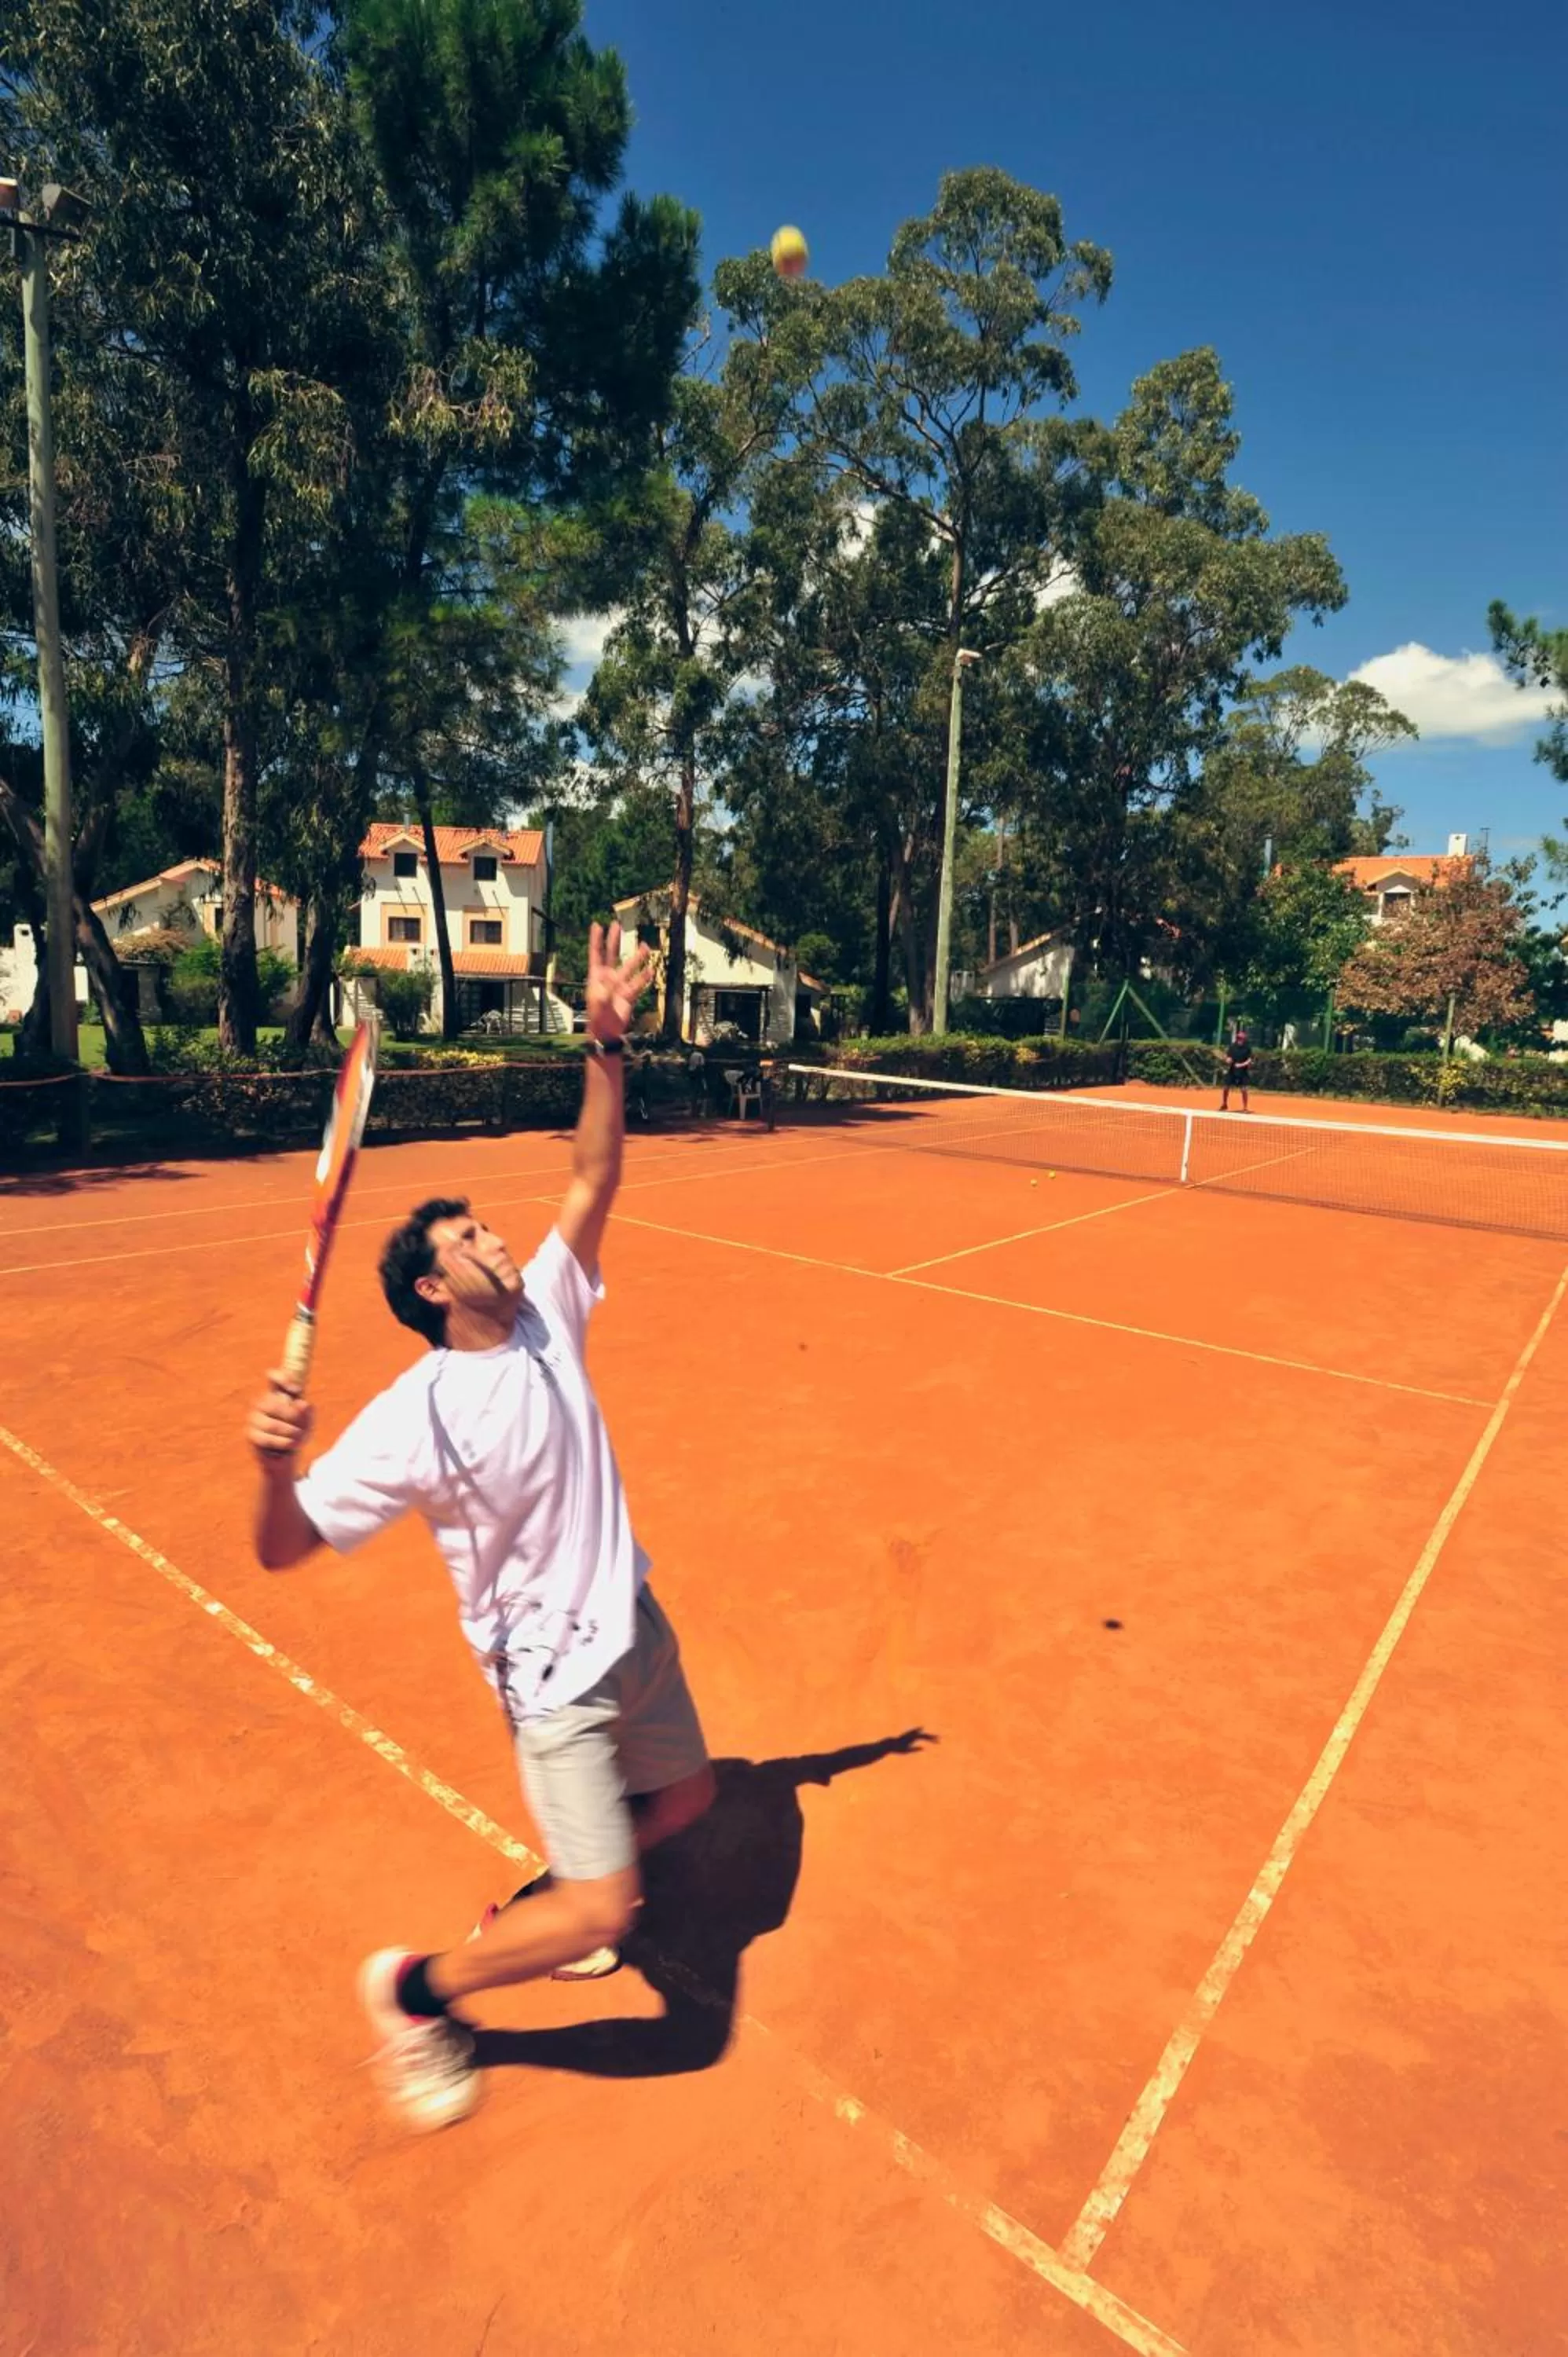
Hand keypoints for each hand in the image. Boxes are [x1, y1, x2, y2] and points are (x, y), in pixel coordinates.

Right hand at [248, 1373, 312, 1467]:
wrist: (287, 1457)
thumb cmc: (297, 1434)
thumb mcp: (308, 1422)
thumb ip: (307, 1411)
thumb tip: (302, 1403)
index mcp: (276, 1394)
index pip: (273, 1378)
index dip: (282, 1378)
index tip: (297, 1389)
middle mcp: (262, 1403)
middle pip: (274, 1404)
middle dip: (293, 1418)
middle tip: (303, 1429)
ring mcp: (254, 1418)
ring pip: (272, 1424)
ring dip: (290, 1433)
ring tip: (299, 1438)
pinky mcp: (251, 1434)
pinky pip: (267, 1438)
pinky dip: (282, 1442)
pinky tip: (290, 1444)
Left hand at [585, 920, 655, 1043]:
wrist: (607, 1032)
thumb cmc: (598, 1017)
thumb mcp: (600, 1002)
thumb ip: (607, 990)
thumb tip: (614, 978)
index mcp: (596, 977)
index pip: (596, 954)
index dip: (596, 940)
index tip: (597, 925)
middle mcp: (608, 978)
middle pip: (612, 954)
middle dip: (614, 940)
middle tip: (616, 925)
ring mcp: (619, 985)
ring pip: (629, 967)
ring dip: (637, 958)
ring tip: (645, 947)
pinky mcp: (629, 994)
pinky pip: (638, 983)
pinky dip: (645, 977)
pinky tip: (651, 970)